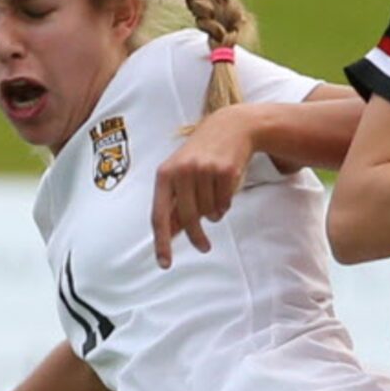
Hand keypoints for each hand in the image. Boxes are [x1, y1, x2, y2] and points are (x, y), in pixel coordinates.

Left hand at [152, 105, 260, 267]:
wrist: (230, 127)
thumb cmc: (201, 154)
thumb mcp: (180, 173)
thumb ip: (174, 202)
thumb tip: (167, 234)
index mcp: (165, 175)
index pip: (159, 215)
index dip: (161, 242)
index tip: (164, 263)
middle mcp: (182, 171)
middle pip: (187, 218)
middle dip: (196, 237)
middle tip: (204, 248)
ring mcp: (204, 170)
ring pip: (209, 212)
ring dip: (214, 213)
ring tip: (214, 197)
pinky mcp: (226, 171)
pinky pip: (225, 204)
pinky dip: (225, 204)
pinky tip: (224, 190)